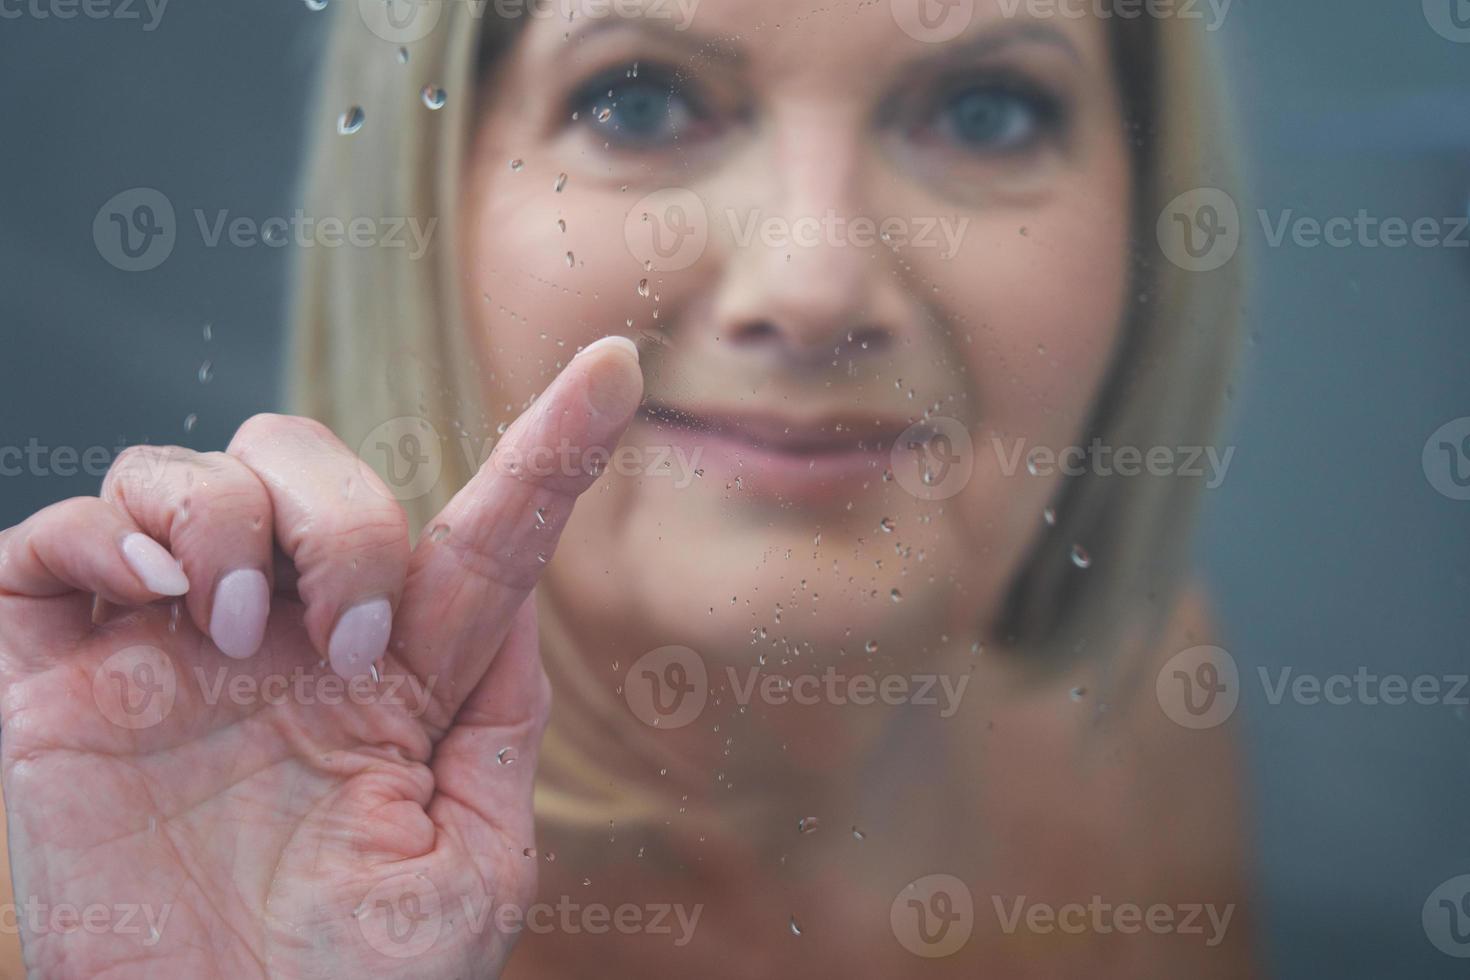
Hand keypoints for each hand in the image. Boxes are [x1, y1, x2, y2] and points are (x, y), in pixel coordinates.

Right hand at [0, 338, 642, 977]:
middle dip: (347, 516)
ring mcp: (167, 647)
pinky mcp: (53, 675)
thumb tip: (516, 602)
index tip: (620, 368)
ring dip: (233, 520)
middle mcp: (284, 639)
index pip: (480, 533)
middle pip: (309, 460)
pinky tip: (157, 594)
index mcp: (394, 678)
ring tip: (240, 633)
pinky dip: (107, 531)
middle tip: (355, 639)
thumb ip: (500, 726)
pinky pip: (60, 537)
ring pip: (194, 472)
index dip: (553, 447)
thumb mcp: (474, 866)